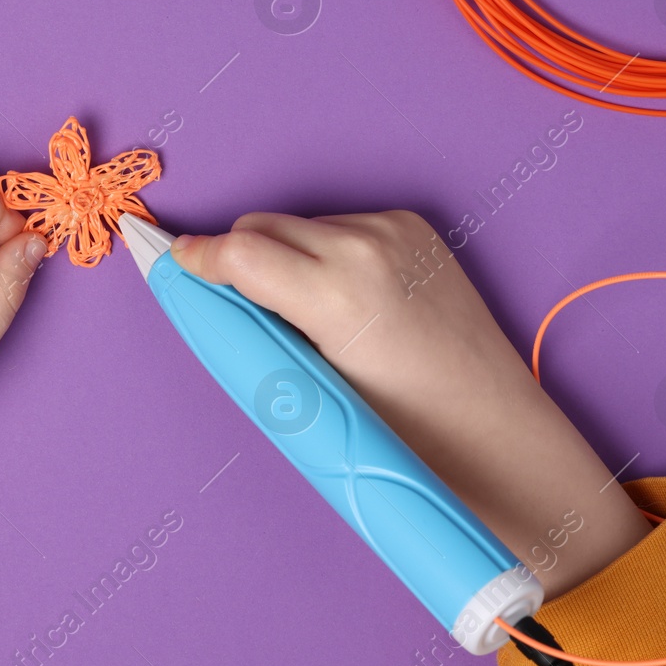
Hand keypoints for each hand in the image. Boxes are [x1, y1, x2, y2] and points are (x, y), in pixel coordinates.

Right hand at [171, 210, 648, 597]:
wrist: (497, 438)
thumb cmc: (403, 439)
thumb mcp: (310, 397)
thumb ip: (253, 339)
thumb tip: (211, 303)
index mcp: (338, 295)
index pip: (239, 250)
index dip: (196, 256)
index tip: (167, 257)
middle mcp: (369, 249)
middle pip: (263, 226)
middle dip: (238, 258)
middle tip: (235, 307)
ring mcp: (397, 233)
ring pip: (300, 225)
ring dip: (284, 256)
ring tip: (303, 315)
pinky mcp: (416, 229)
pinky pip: (341, 227)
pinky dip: (326, 254)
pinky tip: (345, 301)